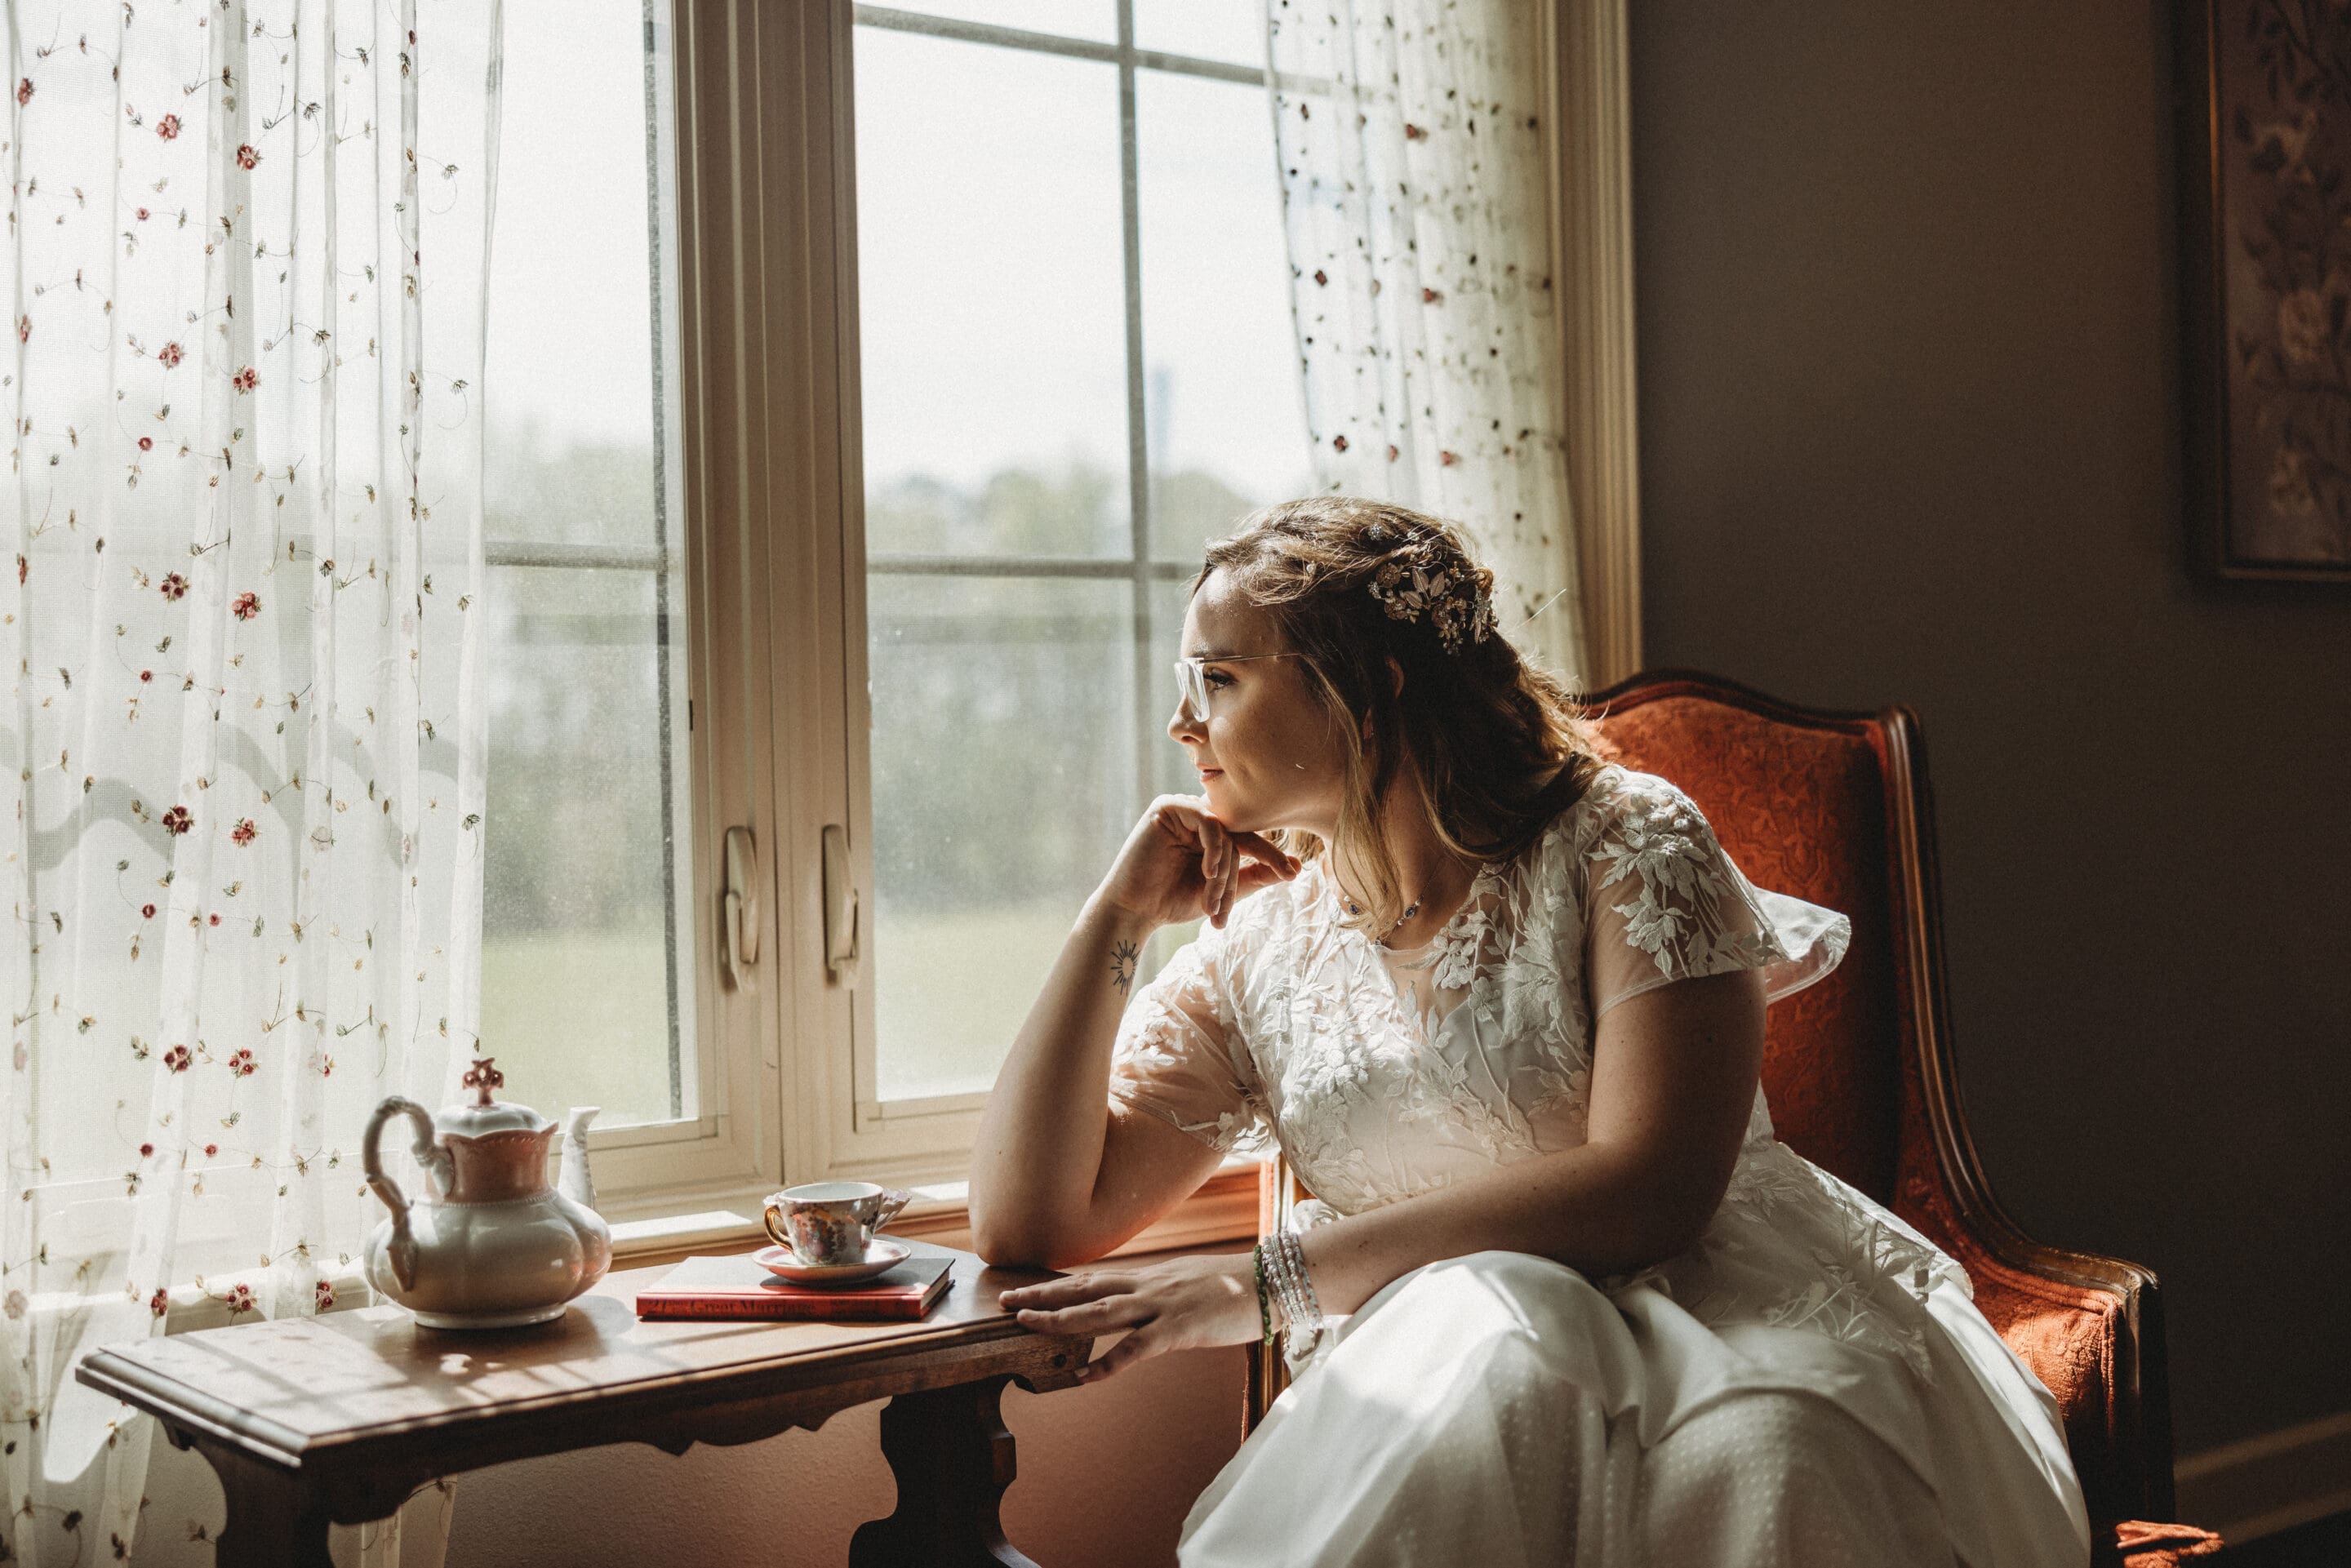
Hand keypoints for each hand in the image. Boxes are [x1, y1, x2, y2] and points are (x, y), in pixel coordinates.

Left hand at [999, 1250, 1263, 1383]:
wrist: (1271, 1282)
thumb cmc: (1233, 1286)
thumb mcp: (1186, 1282)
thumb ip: (1158, 1292)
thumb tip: (1138, 1301)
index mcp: (1148, 1277)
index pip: (1092, 1280)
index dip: (1056, 1285)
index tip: (1025, 1288)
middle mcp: (1147, 1286)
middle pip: (1084, 1290)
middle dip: (1043, 1296)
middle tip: (1007, 1301)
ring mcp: (1161, 1306)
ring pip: (1100, 1313)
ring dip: (1060, 1319)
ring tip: (1027, 1325)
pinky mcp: (1179, 1329)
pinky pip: (1135, 1349)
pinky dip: (1106, 1363)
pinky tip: (1082, 1377)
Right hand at [1095, 795, 1297, 932]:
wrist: (1134, 912)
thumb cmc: (1173, 901)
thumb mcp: (1223, 890)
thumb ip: (1255, 876)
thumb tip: (1296, 866)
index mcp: (1210, 832)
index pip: (1249, 837)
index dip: (1271, 855)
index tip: (1293, 872)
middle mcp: (1197, 816)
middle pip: (1239, 836)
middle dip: (1237, 876)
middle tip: (1225, 910)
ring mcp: (1182, 808)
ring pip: (1225, 833)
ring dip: (1223, 873)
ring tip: (1211, 903)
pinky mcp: (1167, 807)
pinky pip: (1208, 822)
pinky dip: (1214, 850)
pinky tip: (1207, 874)